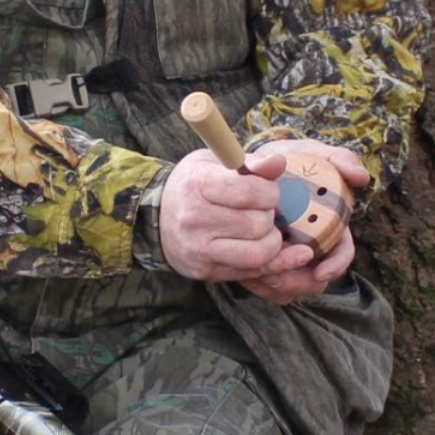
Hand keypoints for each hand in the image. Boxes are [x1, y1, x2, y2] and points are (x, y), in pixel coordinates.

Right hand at [158, 148, 313, 281]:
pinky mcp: (205, 272)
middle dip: (269, 216)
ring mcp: (198, 250)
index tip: (267, 192)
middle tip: (261, 211)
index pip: (250, 192)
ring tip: (262, 231)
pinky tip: (267, 248)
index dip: (270, 192)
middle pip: (257, 224)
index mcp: (198, 185)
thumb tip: (278, 163)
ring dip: (271, 242)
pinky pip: (250, 273)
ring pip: (257, 254)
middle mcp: (194, 219)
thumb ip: (252, 162)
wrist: (156, 218)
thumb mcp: (218, 162)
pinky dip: (267, 262)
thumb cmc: (195, 184)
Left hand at [236, 139, 368, 304]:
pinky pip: (268, 287)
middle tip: (280, 279)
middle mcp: (312, 244)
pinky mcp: (266, 262)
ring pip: (292, 286)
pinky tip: (247, 273)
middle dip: (301, 283)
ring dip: (279, 285)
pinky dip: (260, 285)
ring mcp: (289, 255)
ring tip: (260, 275)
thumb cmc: (287, 161)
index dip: (336, 265)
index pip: (342, 253)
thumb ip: (338, 159)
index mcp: (328, 224)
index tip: (321, 272)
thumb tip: (362, 177)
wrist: (251, 168)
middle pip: (316, 278)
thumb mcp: (310, 153)